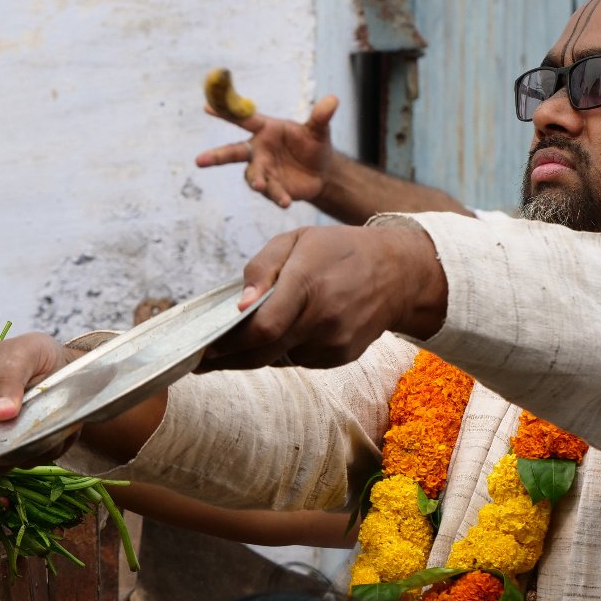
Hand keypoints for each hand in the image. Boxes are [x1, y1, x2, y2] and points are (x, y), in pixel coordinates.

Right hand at [0, 334, 81, 464]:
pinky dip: (55, 445)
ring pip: (17, 460)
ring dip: (38, 448)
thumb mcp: (22, 353)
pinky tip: (63, 425)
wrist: (64, 362)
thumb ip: (8, 378)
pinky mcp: (32, 446)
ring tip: (54, 420)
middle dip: (11, 453)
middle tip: (34, 437)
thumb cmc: (34, 353)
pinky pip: (42, 457)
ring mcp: (10, 437)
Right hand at [196, 95, 339, 208]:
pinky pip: (271, 191)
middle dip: (216, 156)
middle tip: (199, 161)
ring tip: (262, 185)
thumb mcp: (319, 130)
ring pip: (253, 176)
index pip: (243, 119)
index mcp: (266, 130)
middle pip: (233, 152)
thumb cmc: (314, 145)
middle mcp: (259, 150)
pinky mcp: (272, 187)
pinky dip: (277, 196)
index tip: (206, 106)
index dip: (225, 112)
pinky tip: (285, 201)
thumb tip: (333, 100)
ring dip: (256, 179)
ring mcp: (263, 170)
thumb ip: (321, 117)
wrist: (322, 172)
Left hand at [207, 225, 446, 369]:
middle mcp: (323, 318)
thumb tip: (237, 306)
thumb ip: (262, 268)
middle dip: (229, 358)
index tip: (201, 349)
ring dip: (258, 351)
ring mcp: (334, 342)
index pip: (262, 328)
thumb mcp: (297, 240)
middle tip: (203, 359)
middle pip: (264, 352)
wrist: (399, 273)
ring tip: (240, 340)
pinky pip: (299, 360)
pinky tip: (285, 333)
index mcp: (308, 283)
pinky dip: (284, 350)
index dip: (228, 344)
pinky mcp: (341, 356)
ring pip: (279, 358)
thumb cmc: (339, 250)